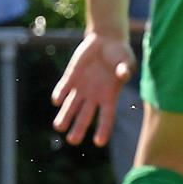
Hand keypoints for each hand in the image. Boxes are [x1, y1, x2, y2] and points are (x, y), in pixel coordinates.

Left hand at [51, 32, 135, 146]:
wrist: (104, 41)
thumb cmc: (120, 54)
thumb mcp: (126, 61)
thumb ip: (125, 69)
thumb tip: (124, 74)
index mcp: (109, 96)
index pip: (106, 117)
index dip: (103, 130)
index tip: (99, 143)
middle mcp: (93, 96)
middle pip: (85, 116)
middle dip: (78, 128)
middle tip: (72, 141)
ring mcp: (81, 87)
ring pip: (70, 105)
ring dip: (64, 116)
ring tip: (58, 127)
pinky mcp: (71, 77)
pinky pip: (64, 87)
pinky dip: (60, 93)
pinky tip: (57, 100)